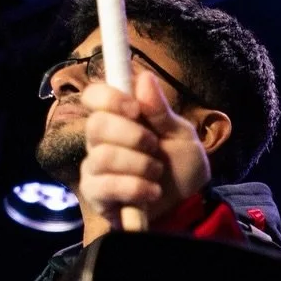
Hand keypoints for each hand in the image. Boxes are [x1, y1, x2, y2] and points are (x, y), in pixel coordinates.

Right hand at [79, 68, 208, 224]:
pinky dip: (135, 188)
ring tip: (157, 174)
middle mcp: (100, 139)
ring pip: (103, 156)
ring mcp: (95, 167)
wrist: (187, 203)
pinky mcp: (96, 194)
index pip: (93, 96)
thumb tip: (144, 77)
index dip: (110, 98)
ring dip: (140, 165)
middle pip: (96, 125)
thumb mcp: (181, 135)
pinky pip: (104, 185)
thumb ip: (161, 111)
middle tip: (155, 148)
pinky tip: (151, 192)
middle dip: (133, 136)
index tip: (136, 109)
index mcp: (118, 117)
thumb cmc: (180, 164)